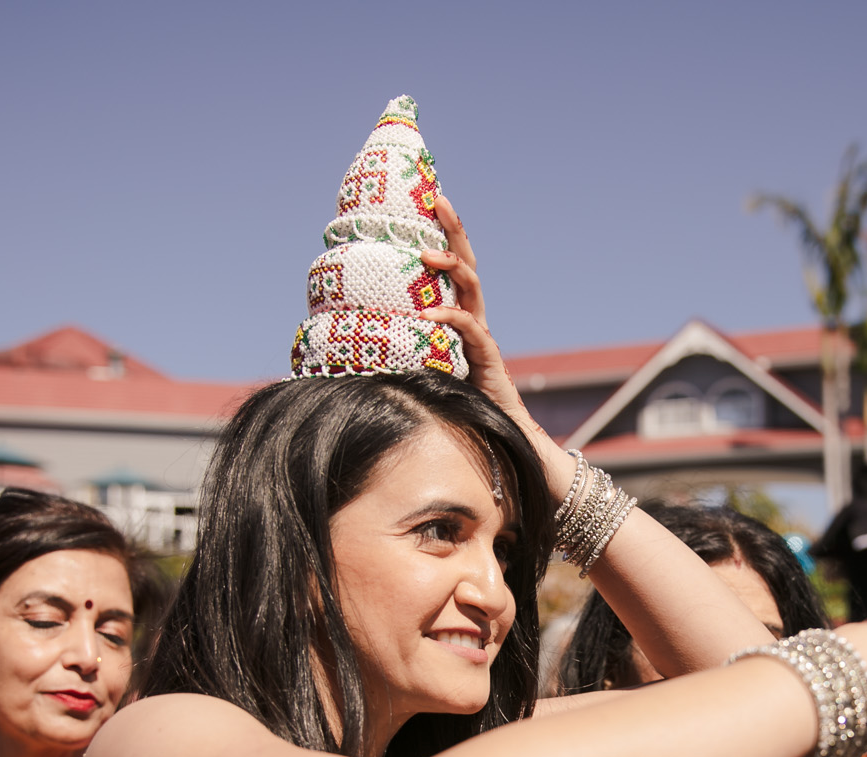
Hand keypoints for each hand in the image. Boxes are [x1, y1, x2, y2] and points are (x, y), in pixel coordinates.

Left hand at [416, 196, 571, 494]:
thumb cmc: (465, 415)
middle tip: (436, 198)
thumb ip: (405, 358)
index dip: (442, 235)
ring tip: (426, 256)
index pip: (453, 269)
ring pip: (472, 290)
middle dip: (451, 230)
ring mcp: (484, 339)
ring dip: (451, 268)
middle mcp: (475, 322)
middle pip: (466, 264)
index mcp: (461, 321)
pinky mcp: (489, 361)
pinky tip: (428, 315)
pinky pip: (471, 331)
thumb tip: (358, 350)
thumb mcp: (428, 377)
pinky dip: (449, 319)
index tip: (426, 203)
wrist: (508, 447)